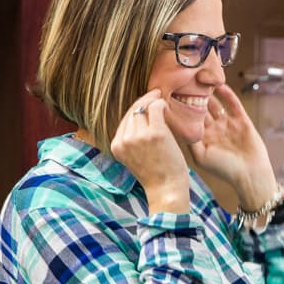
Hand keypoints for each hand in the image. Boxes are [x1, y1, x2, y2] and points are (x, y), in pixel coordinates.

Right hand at [110, 89, 190, 213]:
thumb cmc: (156, 174)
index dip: (136, 108)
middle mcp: (124, 140)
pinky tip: (166, 105)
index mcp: (116, 146)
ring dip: (153, 101)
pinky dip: (160, 103)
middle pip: (132, 112)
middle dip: (144, 101)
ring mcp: (139, 137)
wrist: (166, 189)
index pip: (124, 119)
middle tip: (156, 93)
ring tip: (161, 98)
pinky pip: (156, 108)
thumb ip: (134, 139)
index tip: (146, 101)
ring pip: (143, 108)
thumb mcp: (136, 157)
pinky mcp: (156, 134)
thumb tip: (141, 116)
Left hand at [187, 84, 277, 209]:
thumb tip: (176, 124)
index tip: (170, 98)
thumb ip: (189, 140)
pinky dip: (226, 94)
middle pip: (201, 109)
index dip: (180, 110)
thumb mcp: (201, 156)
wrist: (250, 174)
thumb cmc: (224, 169)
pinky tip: (219, 84)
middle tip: (182, 82)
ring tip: (199, 80)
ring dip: (208, 93)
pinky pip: (232, 104)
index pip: (188, 120)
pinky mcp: (241, 120)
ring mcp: (228, 124)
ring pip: (216, 104)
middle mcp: (214, 129)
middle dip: (192, 98)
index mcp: (202, 138)